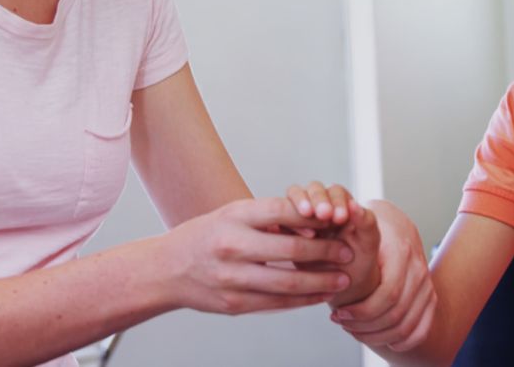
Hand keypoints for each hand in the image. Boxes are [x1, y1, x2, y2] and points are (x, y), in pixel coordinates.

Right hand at [161, 197, 354, 314]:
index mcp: (234, 217)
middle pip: (290, 249)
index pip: (282, 211)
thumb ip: (269, 218)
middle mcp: (232, 245)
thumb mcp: (232, 214)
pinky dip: (303, 299)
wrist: (166, 269)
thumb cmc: (207, 236)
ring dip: (321, 281)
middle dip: (325, 252)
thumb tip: (313, 224)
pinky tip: (319, 295)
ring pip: (288, 282)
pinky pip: (276, 303)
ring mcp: (232, 277)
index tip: (335, 221)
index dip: (313, 217)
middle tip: (347, 252)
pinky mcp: (234, 303)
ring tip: (342, 278)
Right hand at [285, 183, 380, 306]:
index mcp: (339, 203)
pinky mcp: (284, 232)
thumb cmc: (359, 261)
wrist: (342, 284)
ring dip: (298, 212)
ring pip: (291, 203)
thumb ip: (367, 224)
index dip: (334, 200)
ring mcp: (299, 218)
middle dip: (317, 201)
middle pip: (310, 190)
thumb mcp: (368, 244)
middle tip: (323, 216)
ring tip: (310, 233)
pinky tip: (293, 241)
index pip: (333, 190)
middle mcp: (317, 206)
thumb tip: (356, 205)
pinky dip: (285, 228)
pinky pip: (278, 223)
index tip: (340, 218)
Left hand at [331, 200, 436, 351]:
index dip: (361, 311)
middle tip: (341, 323)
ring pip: (408, 325)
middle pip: (397, 314)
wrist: (396, 224)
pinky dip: (406, 341)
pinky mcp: (430, 296)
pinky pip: (423, 328)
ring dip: (379, 336)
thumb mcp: (360, 222)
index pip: (388, 294)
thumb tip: (346, 211)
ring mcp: (427, 285)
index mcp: (401, 253)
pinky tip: (387, 344)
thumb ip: (353, 224)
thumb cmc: (371, 226)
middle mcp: (419, 270)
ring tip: (355, 332)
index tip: (337, 313)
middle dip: (365, 326)